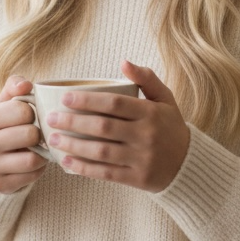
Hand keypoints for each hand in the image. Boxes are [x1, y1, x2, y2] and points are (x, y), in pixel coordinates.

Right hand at [0, 75, 47, 193]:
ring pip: (32, 158)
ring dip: (41, 153)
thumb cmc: (5, 125)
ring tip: (37, 149)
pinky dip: (38, 169)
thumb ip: (15, 87)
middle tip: (35, 135)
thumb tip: (25, 85)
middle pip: (30, 134)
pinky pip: (32, 175)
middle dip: (39, 134)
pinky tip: (32, 163)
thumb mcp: (5, 104)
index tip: (28, 118)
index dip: (33, 113)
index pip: (22, 110)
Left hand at [43, 60, 189, 191]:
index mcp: (150, 113)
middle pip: (102, 127)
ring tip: (53, 139)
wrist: (188, 164)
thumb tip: (123, 62)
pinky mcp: (136, 178)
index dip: (87, 101)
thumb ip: (146, 78)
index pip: (114, 104)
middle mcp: (146, 135)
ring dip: (73, 146)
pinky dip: (84, 168)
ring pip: (101, 151)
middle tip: (51, 119)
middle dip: (73, 122)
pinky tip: (66, 162)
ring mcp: (141, 158)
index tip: (65, 98)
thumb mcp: (165, 99)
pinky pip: (105, 173)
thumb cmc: (169, 127)